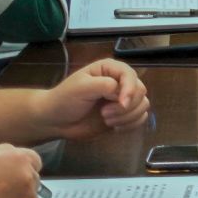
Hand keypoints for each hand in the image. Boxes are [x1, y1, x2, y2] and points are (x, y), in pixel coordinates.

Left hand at [32, 59, 150, 141]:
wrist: (55, 121)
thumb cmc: (64, 100)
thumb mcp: (81, 87)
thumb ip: (104, 85)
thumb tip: (122, 94)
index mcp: (110, 69)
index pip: (130, 75)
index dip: (130, 89)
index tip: (122, 103)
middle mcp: (120, 82)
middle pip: (140, 90)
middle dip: (126, 106)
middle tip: (105, 114)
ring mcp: (122, 100)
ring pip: (142, 105)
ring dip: (127, 116)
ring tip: (107, 121)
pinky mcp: (122, 116)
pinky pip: (139, 118)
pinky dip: (130, 124)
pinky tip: (115, 127)